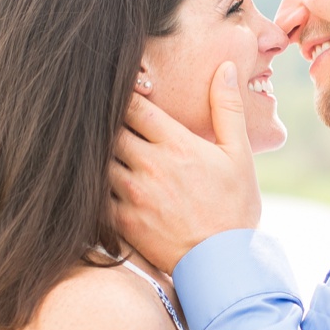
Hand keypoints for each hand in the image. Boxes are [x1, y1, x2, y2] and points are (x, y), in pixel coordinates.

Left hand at [109, 62, 261, 271]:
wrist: (224, 261)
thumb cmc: (235, 206)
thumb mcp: (239, 154)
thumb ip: (227, 107)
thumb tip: (226, 67)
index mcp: (176, 144)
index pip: (134, 106)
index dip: (123, 94)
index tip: (120, 91)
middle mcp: (149, 165)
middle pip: (108, 129)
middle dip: (105, 121)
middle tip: (101, 116)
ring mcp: (131, 194)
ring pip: (97, 159)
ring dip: (96, 151)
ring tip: (92, 145)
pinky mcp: (121, 220)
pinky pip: (92, 194)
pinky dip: (90, 184)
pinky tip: (91, 180)